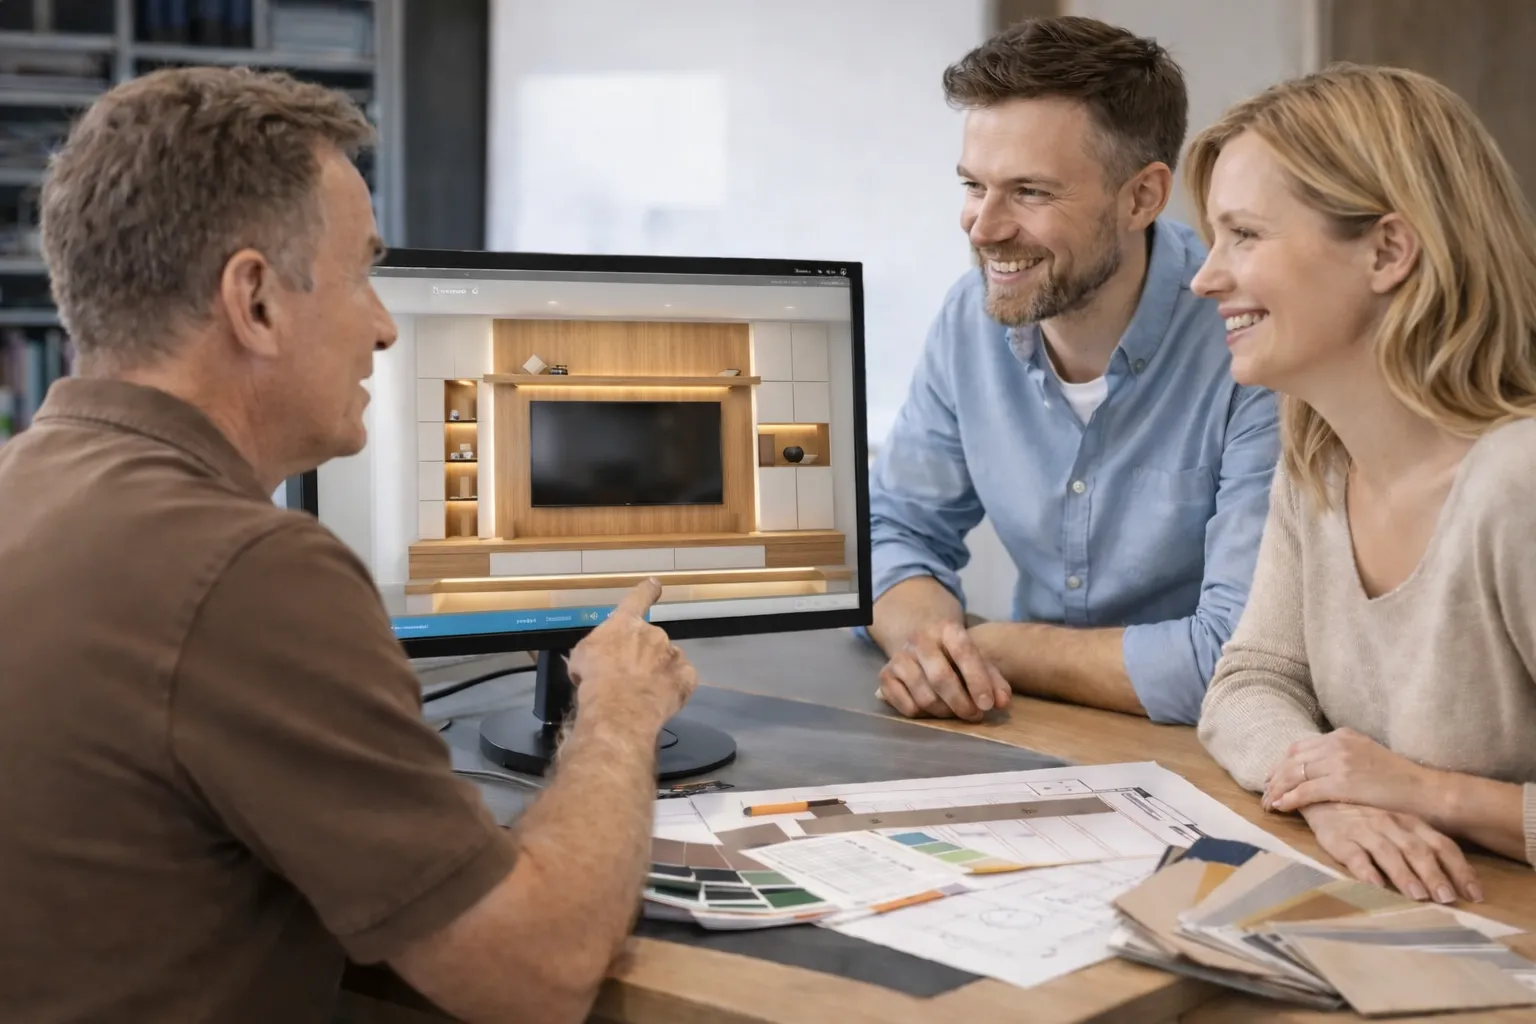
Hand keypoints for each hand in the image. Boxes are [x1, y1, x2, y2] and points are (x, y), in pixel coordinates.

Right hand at [568, 578, 697, 728]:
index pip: (638, 598)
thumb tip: (594, 662)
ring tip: (642, 693)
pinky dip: (673, 687)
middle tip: (627, 678)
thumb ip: (594, 651)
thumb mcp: (581, 658)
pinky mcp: (686, 676)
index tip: (654, 584)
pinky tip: (660, 699)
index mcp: (627, 624)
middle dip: (642, 655)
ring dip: (658, 671)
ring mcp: (673, 654)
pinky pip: (682, 679)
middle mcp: (654, 633)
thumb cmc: (594, 677)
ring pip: (667, 660)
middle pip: (651, 640)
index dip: (646, 591)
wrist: (619, 706)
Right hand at [876, 620, 1009, 721]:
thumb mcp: (978, 660)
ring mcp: (899, 657)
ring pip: (924, 696)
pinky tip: (934, 709)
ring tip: (957, 712)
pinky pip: (907, 707)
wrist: (921, 642)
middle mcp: (919, 639)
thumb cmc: (955, 655)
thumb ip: (994, 681)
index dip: (977, 681)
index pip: (964, 652)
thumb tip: (1002, 703)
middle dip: (961, 703)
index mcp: (947, 629)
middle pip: (940, 677)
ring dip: (945, 712)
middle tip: (975, 715)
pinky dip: (924, 716)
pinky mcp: (885, 675)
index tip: (988, 705)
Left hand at [1263, 728, 1436, 817]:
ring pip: (1294, 775)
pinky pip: (1305, 791)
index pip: (1300, 747)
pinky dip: (1289, 798)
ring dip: (1277, 789)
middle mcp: (1337, 744)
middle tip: (1264, 792)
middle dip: (1275, 776)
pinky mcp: (1342, 783)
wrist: (1425, 791)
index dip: (1283, 763)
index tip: (1273, 776)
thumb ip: (1343, 757)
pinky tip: (1280, 806)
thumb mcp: (1367, 756)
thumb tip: (1320, 766)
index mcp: (1342, 736)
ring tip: (1268, 802)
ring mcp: (1339, 762)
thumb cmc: (1400, 780)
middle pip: (1292, 759)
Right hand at [1299, 803, 1481, 903]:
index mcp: (1411, 822)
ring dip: (1404, 874)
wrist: (1321, 795)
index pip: (1442, 845)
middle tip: (1448, 899)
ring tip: (1417, 896)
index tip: (1475, 895)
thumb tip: (1455, 884)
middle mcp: (1391, 824)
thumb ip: (1421, 846)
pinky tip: (1375, 885)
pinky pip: (1353, 854)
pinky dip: (1365, 870)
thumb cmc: (1366, 816)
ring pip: (1389, 852)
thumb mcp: (1398, 825)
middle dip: (1435, 875)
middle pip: (1418, 850)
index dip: (1460, 869)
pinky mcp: (1338, 838)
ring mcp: (1364, 830)